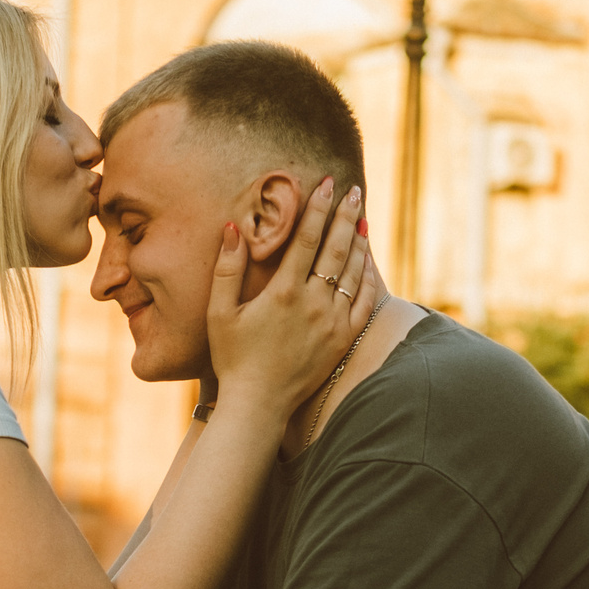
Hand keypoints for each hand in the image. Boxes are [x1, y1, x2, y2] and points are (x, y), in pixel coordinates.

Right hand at [205, 177, 372, 414]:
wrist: (259, 404)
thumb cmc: (233, 358)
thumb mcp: (219, 313)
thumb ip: (226, 269)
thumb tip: (231, 228)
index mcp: (283, 292)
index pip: (307, 239)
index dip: (318, 208)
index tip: (327, 184)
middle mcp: (313, 304)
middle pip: (336, 248)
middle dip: (344, 215)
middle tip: (352, 190)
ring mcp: (333, 322)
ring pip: (354, 272)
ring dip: (359, 241)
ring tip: (361, 217)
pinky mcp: (343, 340)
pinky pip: (365, 301)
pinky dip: (368, 277)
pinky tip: (367, 260)